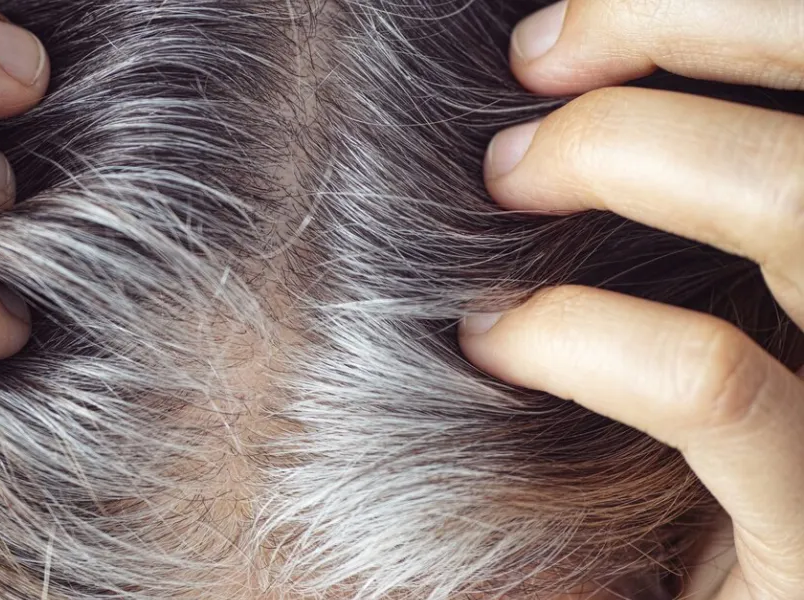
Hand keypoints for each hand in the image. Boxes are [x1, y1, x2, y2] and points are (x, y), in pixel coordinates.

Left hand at [460, 1, 803, 598]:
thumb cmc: (685, 467)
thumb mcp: (715, 311)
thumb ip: (696, 211)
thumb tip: (565, 74)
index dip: (726, 9)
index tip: (566, 32)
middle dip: (681, 25)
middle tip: (536, 60)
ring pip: (803, 204)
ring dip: (628, 149)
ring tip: (507, 174)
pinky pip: (712, 380)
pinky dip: (583, 335)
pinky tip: (496, 339)